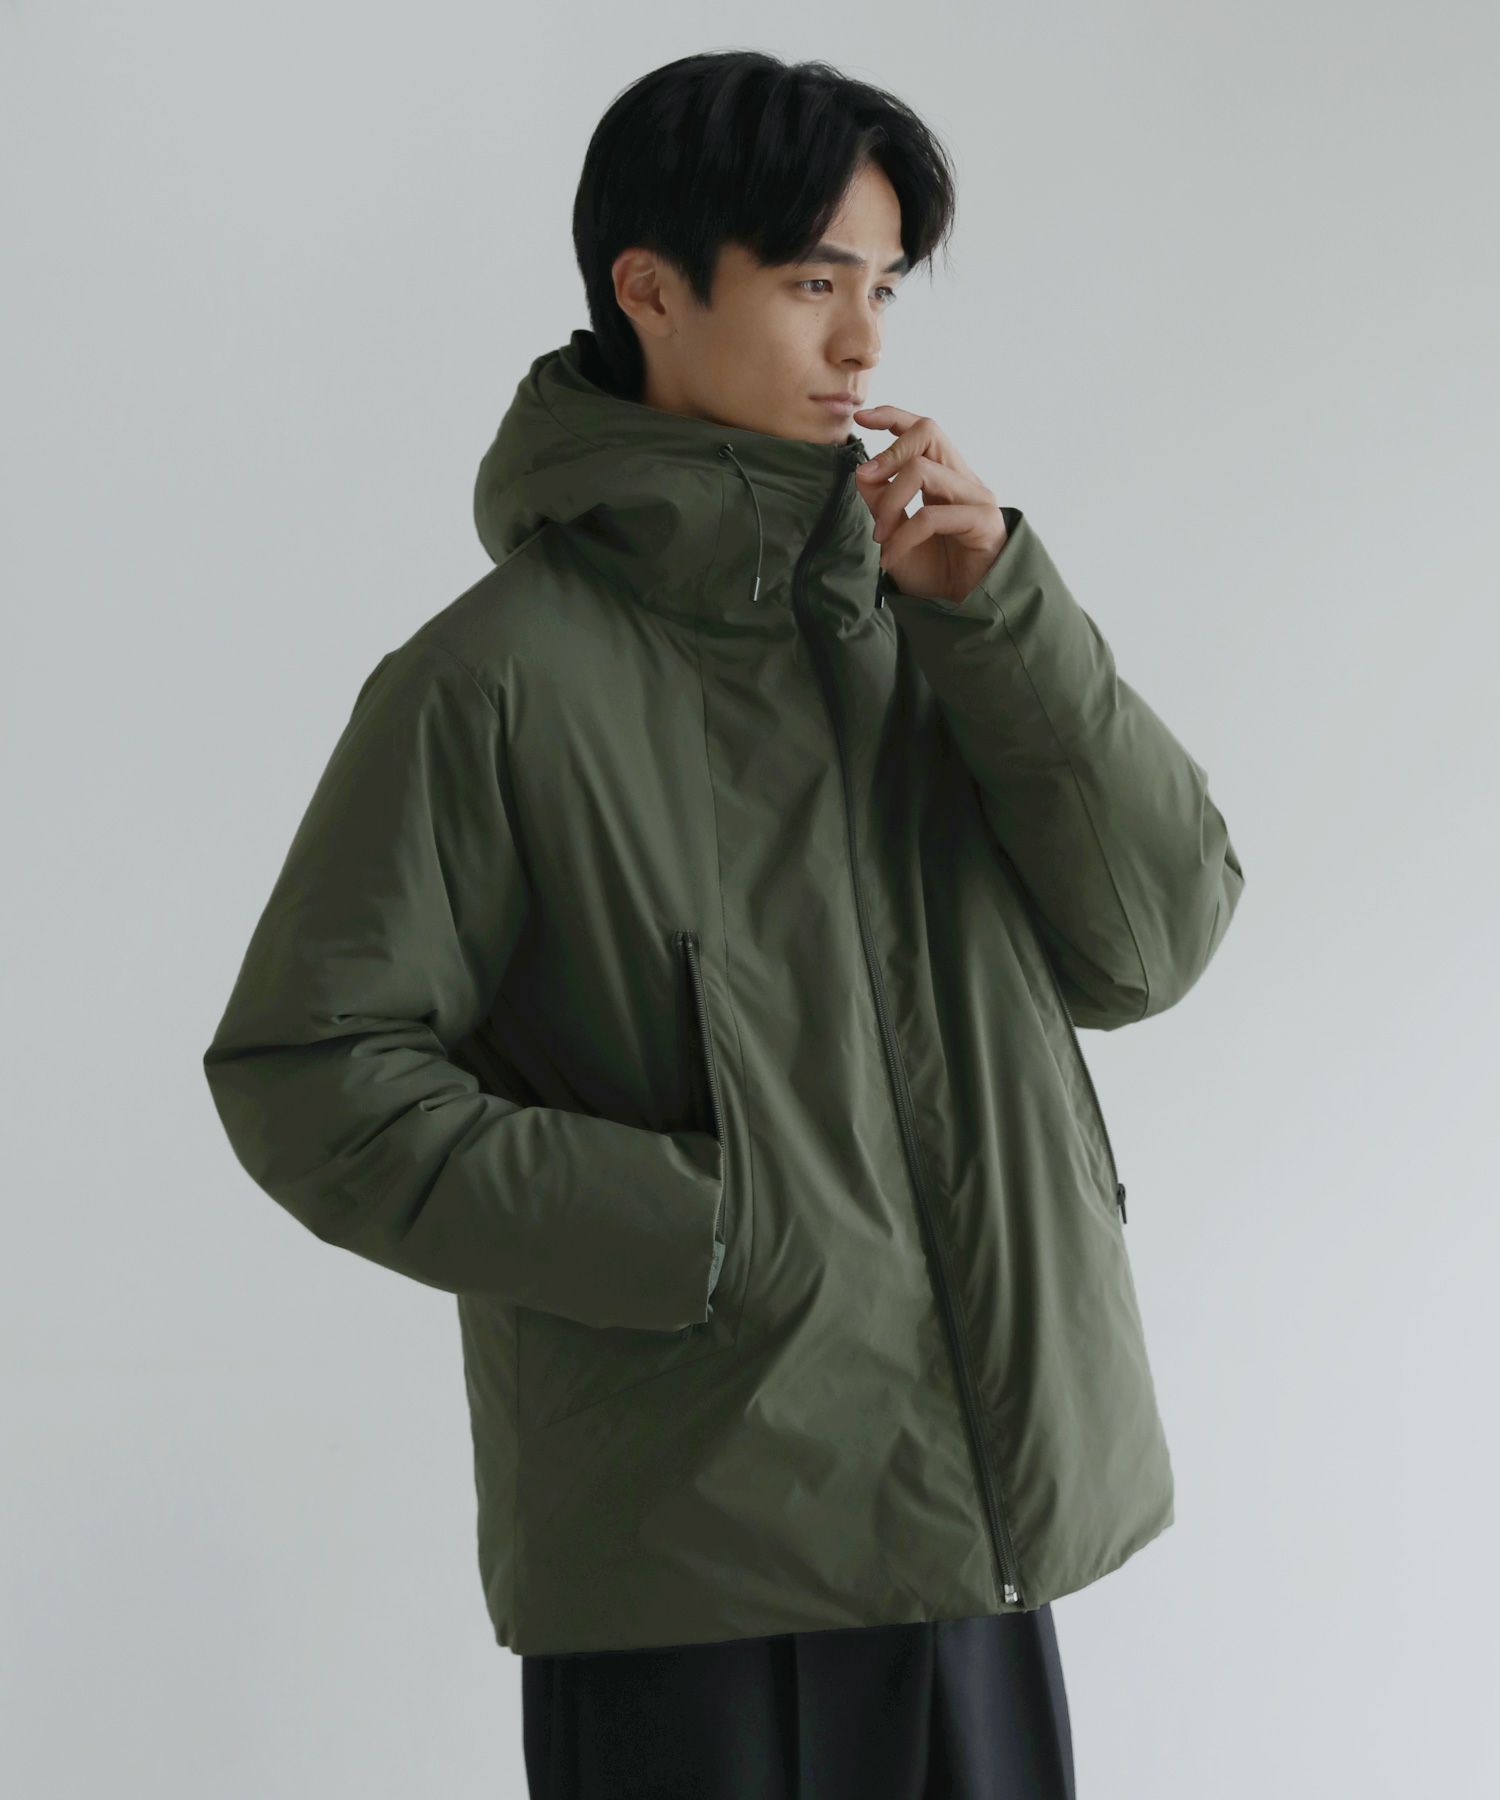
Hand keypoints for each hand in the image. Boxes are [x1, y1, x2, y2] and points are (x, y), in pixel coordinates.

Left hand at [851, 405, 1008, 603]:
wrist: (963, 609)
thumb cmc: (934, 571)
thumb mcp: (895, 534)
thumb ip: (881, 502)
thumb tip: (862, 472)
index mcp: (945, 476)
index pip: (923, 430)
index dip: (893, 416)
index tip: (861, 417)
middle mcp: (964, 479)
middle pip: (928, 432)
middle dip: (889, 452)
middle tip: (866, 482)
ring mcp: (977, 498)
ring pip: (923, 471)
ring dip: (889, 503)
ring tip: (879, 537)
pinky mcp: (982, 521)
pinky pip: (930, 516)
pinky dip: (902, 537)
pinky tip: (890, 559)